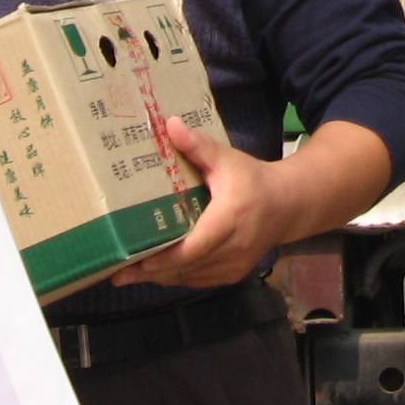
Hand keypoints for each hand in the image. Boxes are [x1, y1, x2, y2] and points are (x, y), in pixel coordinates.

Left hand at [112, 116, 288, 290]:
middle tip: (118, 272)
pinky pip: (199, 280)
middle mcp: (234, 246)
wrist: (287, 206)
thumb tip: (169, 124)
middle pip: (188, 266)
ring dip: (161, 277)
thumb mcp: (227, 159)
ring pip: (191, 277)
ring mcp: (234, 265)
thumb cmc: (252, 180)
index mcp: (231, 216)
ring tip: (127, 274)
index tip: (138, 258)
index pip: (198, 245)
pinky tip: (155, 273)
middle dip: (152, 270)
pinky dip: (176, 277)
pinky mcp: (232, 275)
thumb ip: (198, 146)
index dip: (167, 256)